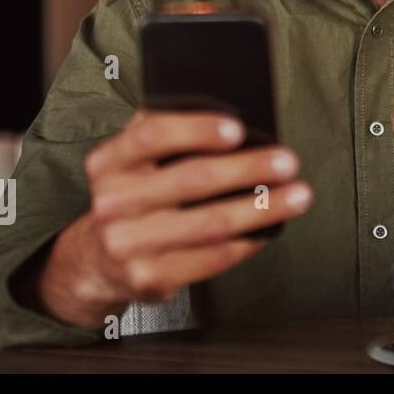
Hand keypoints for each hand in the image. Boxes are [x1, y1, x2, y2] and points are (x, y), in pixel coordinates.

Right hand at [33, 111, 312, 327]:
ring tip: (298, 196)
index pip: (152, 135)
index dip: (197, 129)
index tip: (238, 128)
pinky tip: (269, 229)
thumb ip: (168, 132)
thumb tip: (234, 115)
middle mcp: (112, 204)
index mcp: (109, 163)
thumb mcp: (133, 159)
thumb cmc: (133, 194)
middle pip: (192, 180)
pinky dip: (248, 242)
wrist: (96, 259)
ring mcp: (128, 245)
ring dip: (263, 208)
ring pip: (210, 224)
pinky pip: (212, 258)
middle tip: (287, 162)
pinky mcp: (150, 278)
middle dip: (249, 169)